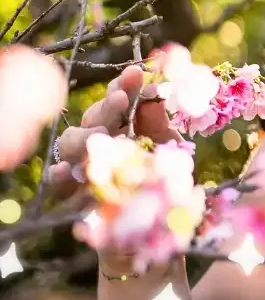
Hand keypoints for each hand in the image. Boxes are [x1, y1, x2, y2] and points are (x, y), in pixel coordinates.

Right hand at [51, 65, 179, 228]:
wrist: (158, 226)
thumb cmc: (164, 180)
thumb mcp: (172, 149)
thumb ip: (161, 123)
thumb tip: (154, 95)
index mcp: (126, 123)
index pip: (119, 97)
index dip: (125, 84)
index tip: (137, 73)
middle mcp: (102, 139)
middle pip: (94, 116)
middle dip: (107, 106)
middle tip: (121, 100)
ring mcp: (86, 164)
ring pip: (70, 141)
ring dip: (84, 134)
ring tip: (102, 134)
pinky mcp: (75, 193)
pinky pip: (58, 181)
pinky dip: (60, 174)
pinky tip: (67, 170)